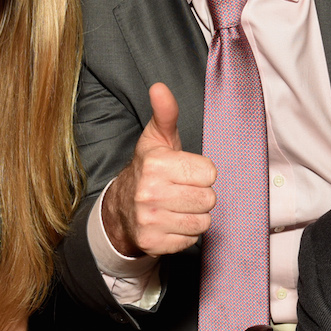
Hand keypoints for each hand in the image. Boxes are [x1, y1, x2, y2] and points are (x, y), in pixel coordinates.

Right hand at [101, 83, 216, 256]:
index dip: (201, 173)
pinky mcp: (153, 243)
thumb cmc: (148, 169)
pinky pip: (191, 240)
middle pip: (209, 199)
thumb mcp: (157, 139)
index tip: (186, 172)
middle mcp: (150, 193)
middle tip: (182, 190)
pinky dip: (185, 233)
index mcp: (155, 165)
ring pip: (203, 221)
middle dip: (200, 195)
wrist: (121, 208)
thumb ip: (165, 113)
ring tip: (178, 206)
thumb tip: (160, 88)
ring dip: (195, 215)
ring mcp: (150, 220)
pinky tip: (171, 221)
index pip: (209, 173)